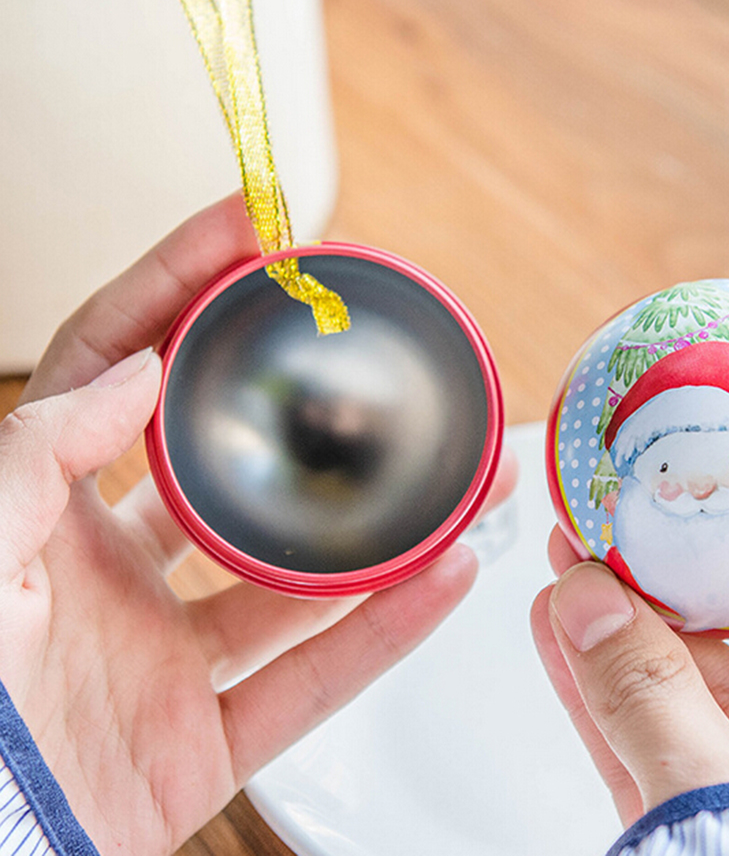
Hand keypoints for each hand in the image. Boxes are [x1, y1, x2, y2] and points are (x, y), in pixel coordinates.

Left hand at [0, 194, 516, 854]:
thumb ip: (39, 449)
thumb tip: (141, 368)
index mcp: (45, 515)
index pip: (119, 365)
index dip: (178, 284)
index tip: (249, 225)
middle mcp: (115, 571)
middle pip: (229, 458)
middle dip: (300, 395)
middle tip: (361, 334)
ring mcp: (166, 653)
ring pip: (295, 573)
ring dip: (379, 525)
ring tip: (455, 468)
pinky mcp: (204, 736)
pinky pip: (312, 678)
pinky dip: (383, 631)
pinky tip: (446, 574)